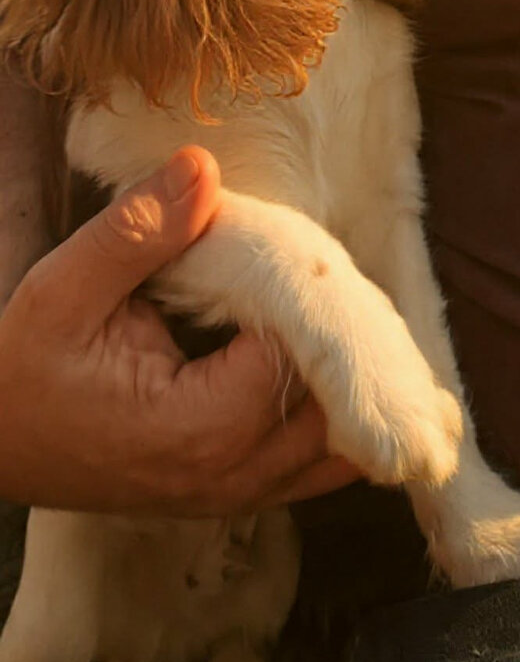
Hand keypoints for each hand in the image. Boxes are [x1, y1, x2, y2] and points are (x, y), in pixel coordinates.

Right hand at [0, 148, 358, 514]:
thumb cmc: (24, 372)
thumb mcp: (63, 289)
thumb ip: (137, 232)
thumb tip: (202, 167)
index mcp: (201, 426)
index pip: (303, 355)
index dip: (306, 298)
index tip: (287, 253)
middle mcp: (232, 473)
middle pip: (338, 405)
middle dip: (337, 339)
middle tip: (313, 277)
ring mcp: (237, 494)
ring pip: (339, 448)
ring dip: (345, 385)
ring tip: (324, 318)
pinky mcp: (235, 494)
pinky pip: (316, 468)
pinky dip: (332, 422)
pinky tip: (319, 368)